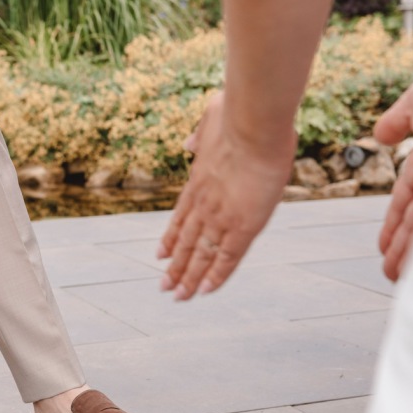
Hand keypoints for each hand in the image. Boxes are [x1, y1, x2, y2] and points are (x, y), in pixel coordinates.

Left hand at [157, 92, 296, 299]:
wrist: (253, 123)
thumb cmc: (238, 116)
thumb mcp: (211, 120)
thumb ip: (200, 135)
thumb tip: (188, 145)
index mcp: (198, 182)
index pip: (180, 218)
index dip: (170, 238)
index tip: (159, 255)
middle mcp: (205, 204)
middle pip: (186, 242)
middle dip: (175, 266)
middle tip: (164, 286)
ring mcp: (222, 216)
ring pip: (202, 255)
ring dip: (189, 278)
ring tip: (179, 296)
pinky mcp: (243, 225)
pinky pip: (228, 257)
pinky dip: (216, 275)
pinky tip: (206, 291)